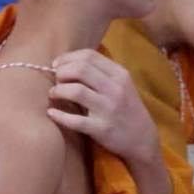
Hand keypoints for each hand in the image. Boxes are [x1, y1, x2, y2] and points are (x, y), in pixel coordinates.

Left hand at [48, 49, 160, 165]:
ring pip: (76, 91)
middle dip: (61, 72)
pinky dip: (59, 115)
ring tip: (53, 94)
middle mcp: (115, 89)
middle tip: (55, 80)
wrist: (142, 138)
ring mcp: (109, 109)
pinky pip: (75, 120)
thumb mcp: (120, 85)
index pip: (89, 56)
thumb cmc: (125, 108)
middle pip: (80, 69)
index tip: (57, 65)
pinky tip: (51, 112)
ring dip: (58, 91)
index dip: (67, 58)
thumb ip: (99, 72)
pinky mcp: (102, 128)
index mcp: (119, 74)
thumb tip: (66, 63)